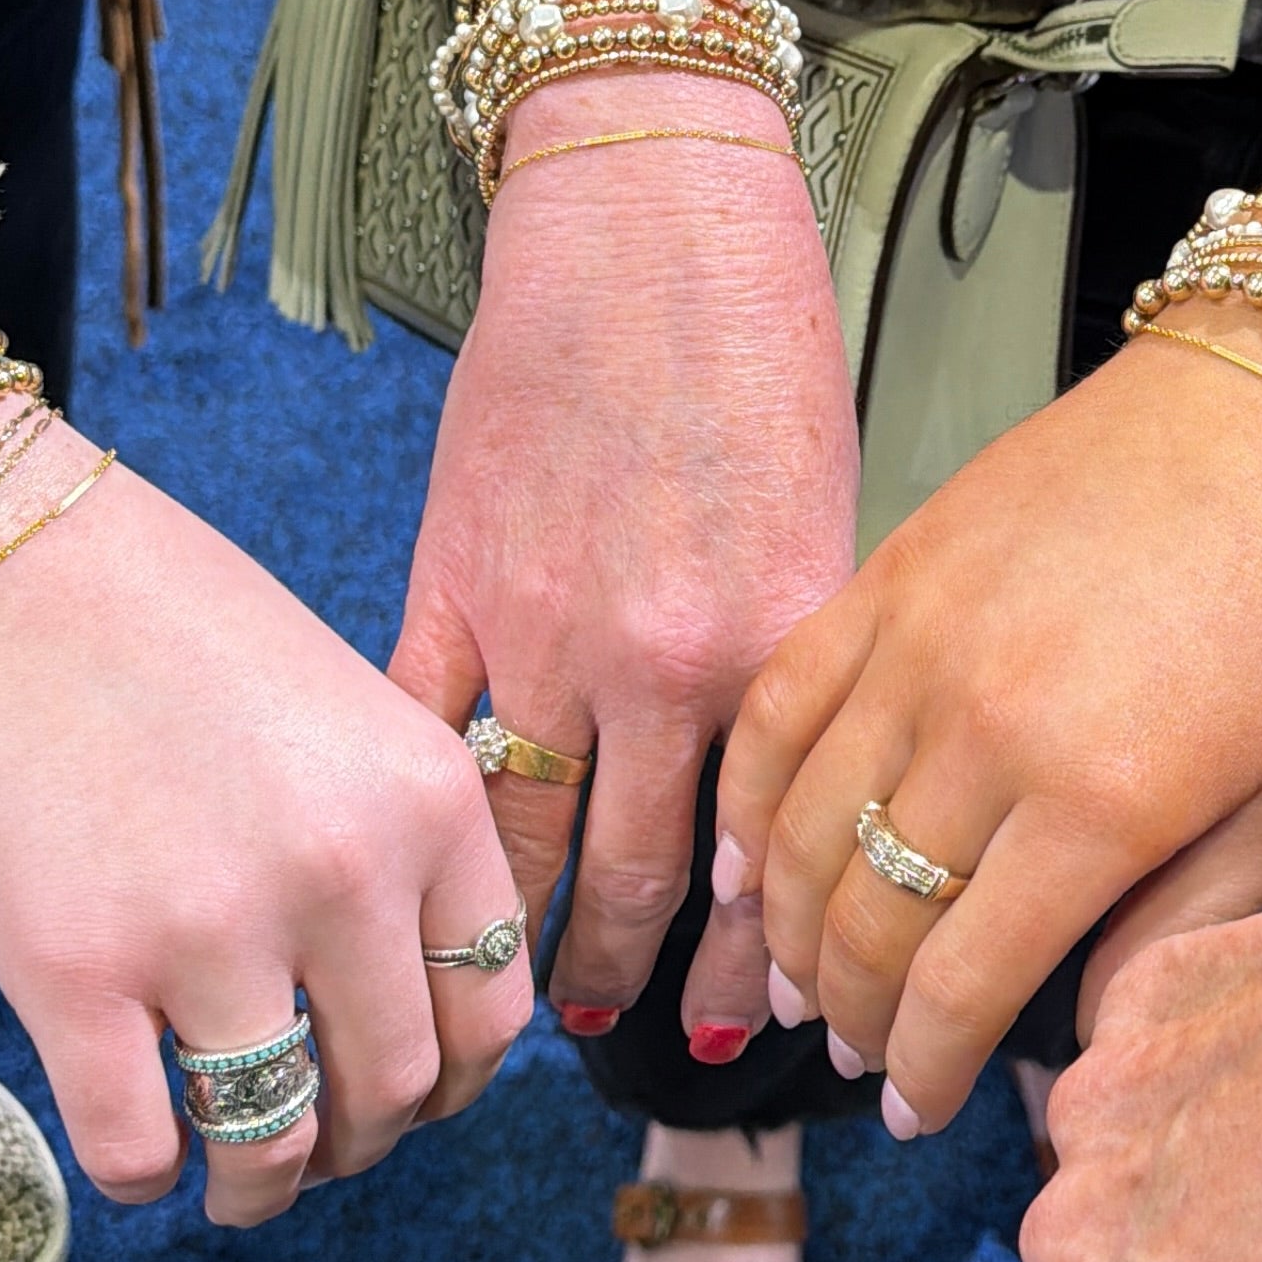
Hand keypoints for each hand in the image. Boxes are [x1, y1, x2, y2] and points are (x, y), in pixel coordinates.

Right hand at [0, 301, 527, 1225]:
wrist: (8, 571)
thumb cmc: (180, 633)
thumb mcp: (354, 710)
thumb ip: (404, 842)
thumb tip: (426, 1002)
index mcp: (426, 800)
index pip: (493, 1006)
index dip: (457, 1079)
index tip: (416, 1093)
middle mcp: (341, 873)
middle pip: (396, 1090)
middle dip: (363, 1140)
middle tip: (321, 1139)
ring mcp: (206, 930)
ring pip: (276, 1145)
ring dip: (266, 1188)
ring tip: (241, 1180)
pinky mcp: (74, 972)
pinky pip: (137, 1151)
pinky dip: (147, 1178)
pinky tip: (143, 1152)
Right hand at [390, 74, 857, 1052]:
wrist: (650, 213)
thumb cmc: (763, 346)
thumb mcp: (829, 515)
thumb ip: (800, 666)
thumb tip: (787, 802)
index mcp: (781, 640)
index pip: (772, 857)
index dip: (767, 962)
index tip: (773, 1027)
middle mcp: (666, 657)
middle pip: (651, 873)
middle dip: (655, 980)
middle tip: (659, 1048)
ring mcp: (545, 624)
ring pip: (532, 835)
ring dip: (533, 936)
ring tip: (536, 1010)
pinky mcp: (453, 578)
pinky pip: (433, 739)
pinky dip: (438, 826)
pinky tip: (441, 886)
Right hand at [718, 318, 1261, 1129]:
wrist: (1261, 413)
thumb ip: (1185, 932)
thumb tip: (1088, 1043)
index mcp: (1101, 804)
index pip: (962, 984)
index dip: (927, 1068)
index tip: (919, 1110)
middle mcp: (987, 732)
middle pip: (867, 921)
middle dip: (855, 1015)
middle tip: (865, 1055)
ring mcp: (918, 647)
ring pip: (800, 828)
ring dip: (786, 929)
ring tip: (804, 985)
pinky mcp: (882, 576)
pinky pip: (775, 709)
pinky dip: (742, 800)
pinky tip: (741, 865)